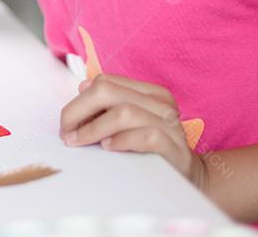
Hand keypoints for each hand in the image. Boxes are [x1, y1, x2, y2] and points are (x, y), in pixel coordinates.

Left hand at [59, 73, 208, 191]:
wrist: (190, 176)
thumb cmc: (152, 149)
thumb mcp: (129, 123)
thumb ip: (108, 104)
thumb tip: (82, 86)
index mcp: (149, 92)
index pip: (105, 82)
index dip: (79, 101)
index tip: (67, 123)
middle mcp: (160, 103)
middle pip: (108, 91)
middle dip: (78, 111)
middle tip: (67, 134)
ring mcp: (170, 124)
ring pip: (124, 112)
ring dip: (94, 128)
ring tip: (81, 142)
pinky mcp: (175, 148)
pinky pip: (145, 136)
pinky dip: (122, 141)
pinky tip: (109, 148)